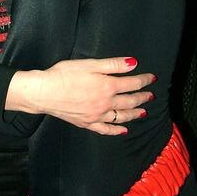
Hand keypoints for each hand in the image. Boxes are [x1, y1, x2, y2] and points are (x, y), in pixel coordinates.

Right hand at [10, 57, 153, 135]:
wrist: (44, 92)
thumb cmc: (64, 74)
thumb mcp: (89, 64)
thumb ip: (113, 65)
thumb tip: (133, 64)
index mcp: (107, 86)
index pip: (132, 83)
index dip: (144, 80)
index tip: (152, 78)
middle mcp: (105, 103)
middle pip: (129, 101)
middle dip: (142, 98)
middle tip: (151, 95)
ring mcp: (97, 115)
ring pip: (121, 117)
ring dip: (134, 114)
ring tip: (143, 112)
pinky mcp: (87, 123)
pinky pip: (106, 129)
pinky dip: (116, 131)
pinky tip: (123, 130)